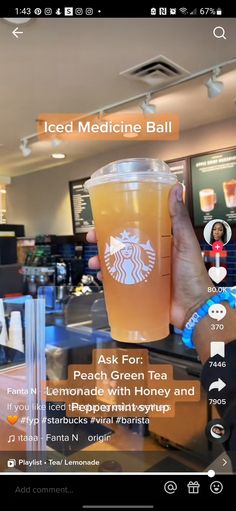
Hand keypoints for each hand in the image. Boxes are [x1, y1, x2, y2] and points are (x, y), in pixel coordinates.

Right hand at [86, 183, 211, 329]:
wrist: (194, 308)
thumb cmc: (193, 274)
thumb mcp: (186, 242)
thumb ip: (179, 218)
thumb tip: (176, 188)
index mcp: (158, 241)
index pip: (133, 227)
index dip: (116, 222)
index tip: (102, 219)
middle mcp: (147, 255)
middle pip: (120, 244)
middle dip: (103, 241)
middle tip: (92, 239)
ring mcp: (142, 273)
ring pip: (115, 263)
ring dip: (101, 261)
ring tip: (95, 263)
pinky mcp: (138, 289)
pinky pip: (119, 283)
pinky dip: (108, 280)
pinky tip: (101, 278)